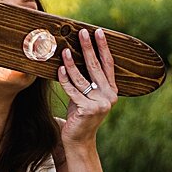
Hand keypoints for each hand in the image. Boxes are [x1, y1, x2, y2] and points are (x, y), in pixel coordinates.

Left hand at [59, 27, 115, 145]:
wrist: (78, 140)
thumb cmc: (79, 114)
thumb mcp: (85, 95)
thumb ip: (85, 80)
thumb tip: (74, 55)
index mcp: (111, 91)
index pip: (108, 64)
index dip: (103, 47)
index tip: (98, 32)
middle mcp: (109, 96)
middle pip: (96, 67)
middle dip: (88, 48)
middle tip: (82, 32)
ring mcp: (100, 104)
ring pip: (82, 78)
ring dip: (72, 62)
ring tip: (65, 50)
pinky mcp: (87, 109)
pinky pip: (72, 90)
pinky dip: (65, 79)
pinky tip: (59, 68)